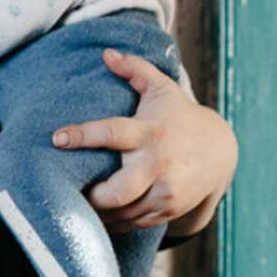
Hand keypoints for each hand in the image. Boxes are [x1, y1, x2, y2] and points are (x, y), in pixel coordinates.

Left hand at [52, 48, 237, 232]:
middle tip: (69, 190)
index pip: (112, 132)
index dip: (83, 135)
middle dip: (93, 196)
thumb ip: (135, 70)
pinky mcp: (168, 208)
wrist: (220, 151)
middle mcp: (157, 164)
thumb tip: (106, 53)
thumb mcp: (161, 89)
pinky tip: (96, 217)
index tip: (57, 138)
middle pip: (119, 190)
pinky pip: (134, 223)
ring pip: (124, 212)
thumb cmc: (178, 115)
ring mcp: (165, 190)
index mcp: (149, 132)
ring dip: (98, 213)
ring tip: (74, 206)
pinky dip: (114, 222)